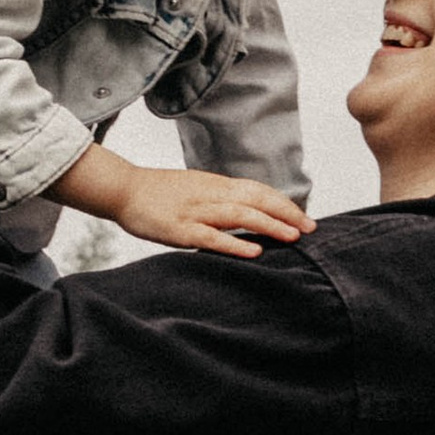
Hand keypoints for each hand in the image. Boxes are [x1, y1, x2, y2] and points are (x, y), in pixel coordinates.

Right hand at [52, 145, 314, 258]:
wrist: (123, 189)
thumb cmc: (158, 194)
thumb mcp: (194, 191)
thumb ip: (219, 200)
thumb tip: (246, 213)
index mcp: (215, 184)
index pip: (258, 190)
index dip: (283, 203)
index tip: (304, 217)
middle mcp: (211, 194)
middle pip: (257, 199)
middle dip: (287, 213)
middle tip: (311, 228)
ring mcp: (196, 211)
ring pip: (240, 214)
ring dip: (269, 225)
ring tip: (293, 237)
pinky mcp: (180, 229)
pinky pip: (212, 237)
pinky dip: (235, 243)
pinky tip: (254, 250)